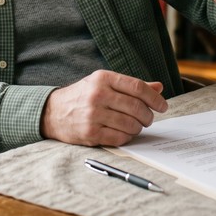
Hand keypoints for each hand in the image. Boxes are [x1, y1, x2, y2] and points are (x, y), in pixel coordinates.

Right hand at [40, 70, 167, 146]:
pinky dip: (128, 137)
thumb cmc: (83, 96)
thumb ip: (130, 86)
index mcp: (103, 78)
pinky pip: (120, 137)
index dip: (154, 98)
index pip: (137, 87)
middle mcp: (98, 94)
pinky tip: (125, 133)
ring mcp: (94, 114)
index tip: (162, 106)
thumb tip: (159, 87)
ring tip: (136, 126)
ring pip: (130, 124)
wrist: (53, 112)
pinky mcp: (90, 132)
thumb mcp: (104, 83)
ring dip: (139, 128)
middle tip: (149, 119)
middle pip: (136, 107)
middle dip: (148, 116)